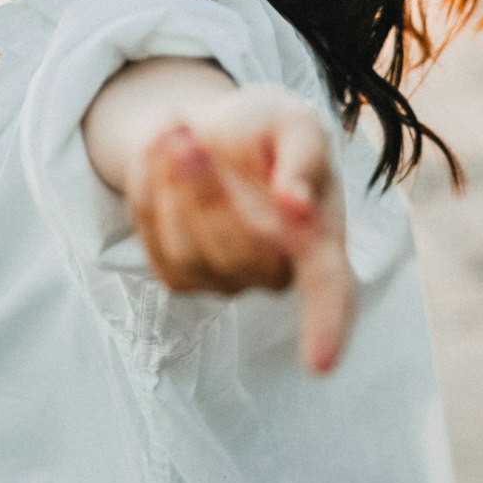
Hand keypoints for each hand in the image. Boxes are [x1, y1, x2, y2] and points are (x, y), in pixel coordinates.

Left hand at [122, 84, 356, 374]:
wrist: (208, 129)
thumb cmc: (264, 130)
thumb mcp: (292, 119)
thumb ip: (305, 153)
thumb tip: (298, 204)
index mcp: (319, 238)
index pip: (333, 293)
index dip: (329, 328)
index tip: (320, 363)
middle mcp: (278, 271)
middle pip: (241, 253)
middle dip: (206, 190)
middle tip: (184, 135)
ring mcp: (227, 281)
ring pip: (192, 250)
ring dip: (172, 185)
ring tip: (173, 134)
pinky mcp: (182, 278)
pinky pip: (156, 244)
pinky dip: (150, 194)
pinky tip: (161, 160)